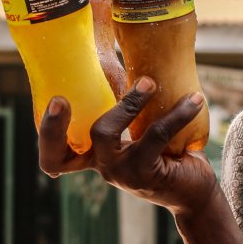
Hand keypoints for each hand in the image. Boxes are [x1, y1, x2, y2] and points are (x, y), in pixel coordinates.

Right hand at [38, 77, 218, 217]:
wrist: (195, 192)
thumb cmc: (168, 152)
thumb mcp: (142, 130)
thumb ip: (130, 107)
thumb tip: (132, 50)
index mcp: (94, 157)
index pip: (55, 156)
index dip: (47, 134)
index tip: (53, 101)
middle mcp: (101, 167)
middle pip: (61, 151)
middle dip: (54, 124)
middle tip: (60, 98)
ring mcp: (119, 174)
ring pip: (105, 132)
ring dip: (128, 101)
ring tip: (151, 81)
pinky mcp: (144, 174)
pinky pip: (154, 135)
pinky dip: (176, 114)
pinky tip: (195, 100)